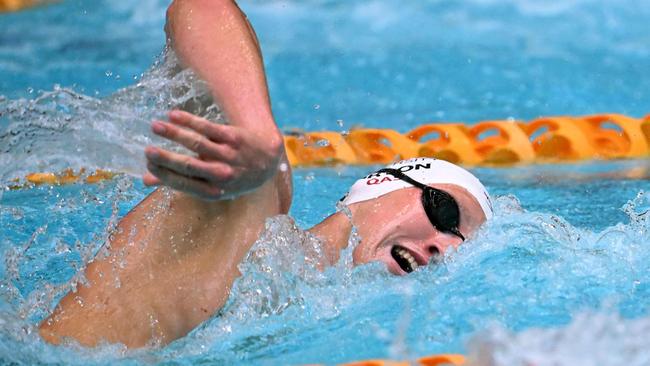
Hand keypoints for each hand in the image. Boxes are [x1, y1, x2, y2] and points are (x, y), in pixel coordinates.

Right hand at [143, 110, 283, 199]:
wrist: (267, 159)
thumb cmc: (232, 174)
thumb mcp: (210, 185)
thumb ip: (180, 181)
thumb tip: (146, 181)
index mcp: (214, 191)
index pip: (184, 184)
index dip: (165, 176)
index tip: (147, 165)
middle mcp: (223, 175)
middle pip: (190, 166)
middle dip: (167, 159)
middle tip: (147, 150)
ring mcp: (230, 155)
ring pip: (198, 144)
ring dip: (174, 134)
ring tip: (155, 126)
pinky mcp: (235, 137)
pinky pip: (209, 128)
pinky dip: (190, 121)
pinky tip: (173, 115)